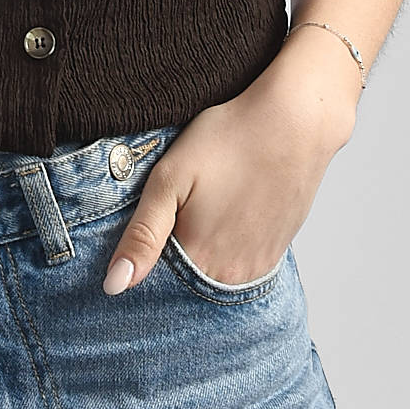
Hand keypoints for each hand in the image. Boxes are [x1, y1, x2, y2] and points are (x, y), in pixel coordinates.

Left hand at [101, 71, 354, 295]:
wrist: (295, 122)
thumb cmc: (227, 140)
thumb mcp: (169, 180)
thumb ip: (141, 236)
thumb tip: (114, 286)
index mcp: (199, 259)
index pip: (154, 284)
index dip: (141, 259)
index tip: (144, 229)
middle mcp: (231, 274)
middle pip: (184, 283)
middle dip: (168, 260)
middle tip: (179, 209)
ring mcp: (258, 266)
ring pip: (212, 275)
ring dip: (198, 255)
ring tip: (203, 210)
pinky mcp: (276, 253)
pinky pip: (239, 265)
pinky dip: (224, 250)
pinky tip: (223, 217)